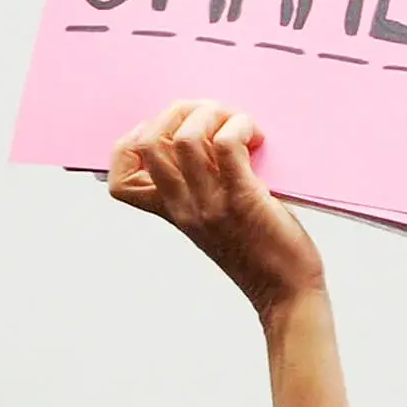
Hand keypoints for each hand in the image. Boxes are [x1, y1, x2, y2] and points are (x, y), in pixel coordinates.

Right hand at [108, 100, 325, 320]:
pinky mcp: (242, 200)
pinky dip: (239, 128)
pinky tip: (257, 137)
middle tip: (218, 116)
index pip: (120, 181)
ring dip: (213, 115)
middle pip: (148, 143)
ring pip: (184, 138)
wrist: (286, 294)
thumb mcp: (220, 221)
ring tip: (241, 123)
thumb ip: (207, 189)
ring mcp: (209, 204)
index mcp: (173, 213)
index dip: (130, 145)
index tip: (169, 131)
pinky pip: (226, 146)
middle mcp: (183, 207)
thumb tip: (215, 140)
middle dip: (180, 112)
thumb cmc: (263, 252)